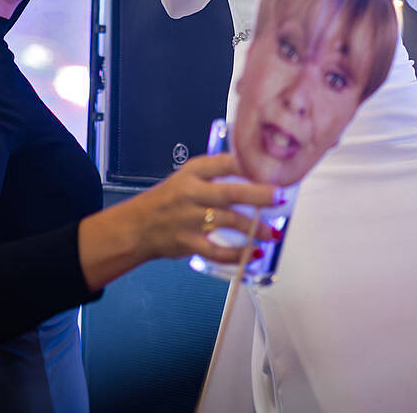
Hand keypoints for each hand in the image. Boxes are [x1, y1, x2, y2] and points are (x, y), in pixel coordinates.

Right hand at [78, 153, 278, 289]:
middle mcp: (191, 193)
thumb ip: (216, 176)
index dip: (249, 164)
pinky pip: (217, 251)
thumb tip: (257, 176)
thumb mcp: (187, 178)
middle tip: (280, 197)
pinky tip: (254, 254)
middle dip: (258, 195)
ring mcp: (188, 219)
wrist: (136, 227)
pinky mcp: (187, 242)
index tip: (272, 167)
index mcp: (192, 172)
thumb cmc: (167, 201)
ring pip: (227, 221)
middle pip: (230, 192)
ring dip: (254, 228)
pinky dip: (238, 255)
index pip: (224, 162)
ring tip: (274, 233)